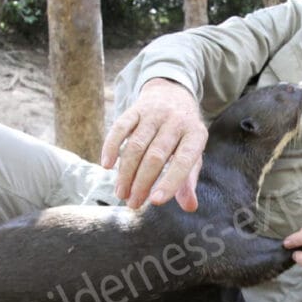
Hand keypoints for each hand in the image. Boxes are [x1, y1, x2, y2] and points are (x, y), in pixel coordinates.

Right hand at [101, 78, 206, 211]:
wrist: (172, 94)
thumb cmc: (182, 135)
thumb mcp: (193, 154)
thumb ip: (189, 181)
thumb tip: (190, 207)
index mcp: (195, 134)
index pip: (184, 161)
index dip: (170, 182)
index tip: (155, 202)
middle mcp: (176, 121)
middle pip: (155, 156)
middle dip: (142, 182)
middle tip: (132, 204)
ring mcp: (154, 114)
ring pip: (136, 145)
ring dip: (126, 172)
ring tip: (121, 194)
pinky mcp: (135, 109)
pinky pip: (120, 127)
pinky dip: (111, 146)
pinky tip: (106, 165)